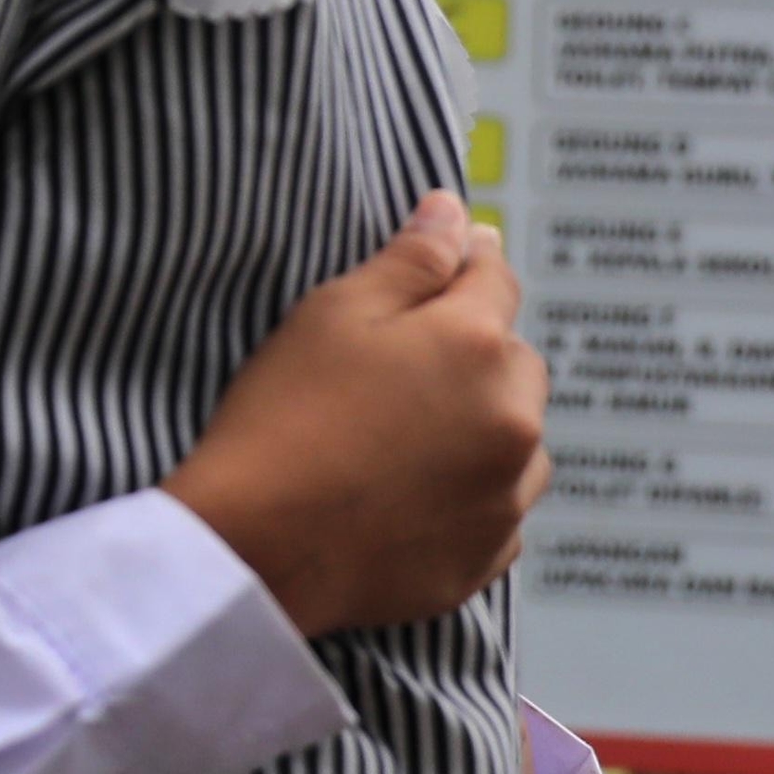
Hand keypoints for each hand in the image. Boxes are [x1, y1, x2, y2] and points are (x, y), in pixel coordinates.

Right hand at [164, 192, 550, 638]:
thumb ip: (410, 259)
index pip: (496, 278)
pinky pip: (500, 510)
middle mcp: (512, 420)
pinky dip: (473, 495)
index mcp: (477, 345)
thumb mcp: (335, 314)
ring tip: (407, 436)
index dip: (465, 263)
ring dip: (484, 427)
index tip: (444, 263)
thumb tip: (455, 214)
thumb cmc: (284, 418)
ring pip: (518, 439)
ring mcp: (504, 497)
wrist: (255, 549)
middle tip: (401, 368)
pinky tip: (412, 495)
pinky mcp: (484, 559)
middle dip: (476, 352)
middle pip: (517, 362)